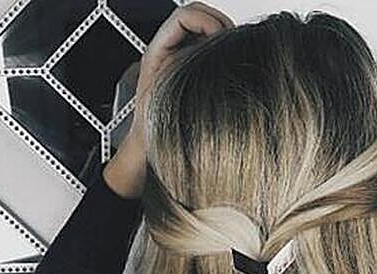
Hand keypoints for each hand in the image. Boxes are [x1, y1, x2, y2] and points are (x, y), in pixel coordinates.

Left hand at [104, 2, 234, 198]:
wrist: (145, 154)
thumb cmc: (153, 135)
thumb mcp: (171, 100)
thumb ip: (189, 72)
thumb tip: (216, 51)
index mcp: (158, 53)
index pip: (186, 15)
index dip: (208, 21)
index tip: (221, 41)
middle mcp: (168, 54)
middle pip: (198, 16)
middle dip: (219, 25)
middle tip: (232, 46)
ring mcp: (180, 64)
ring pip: (206, 34)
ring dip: (222, 40)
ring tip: (231, 59)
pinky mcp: (190, 76)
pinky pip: (208, 54)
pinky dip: (222, 56)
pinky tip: (228, 73)